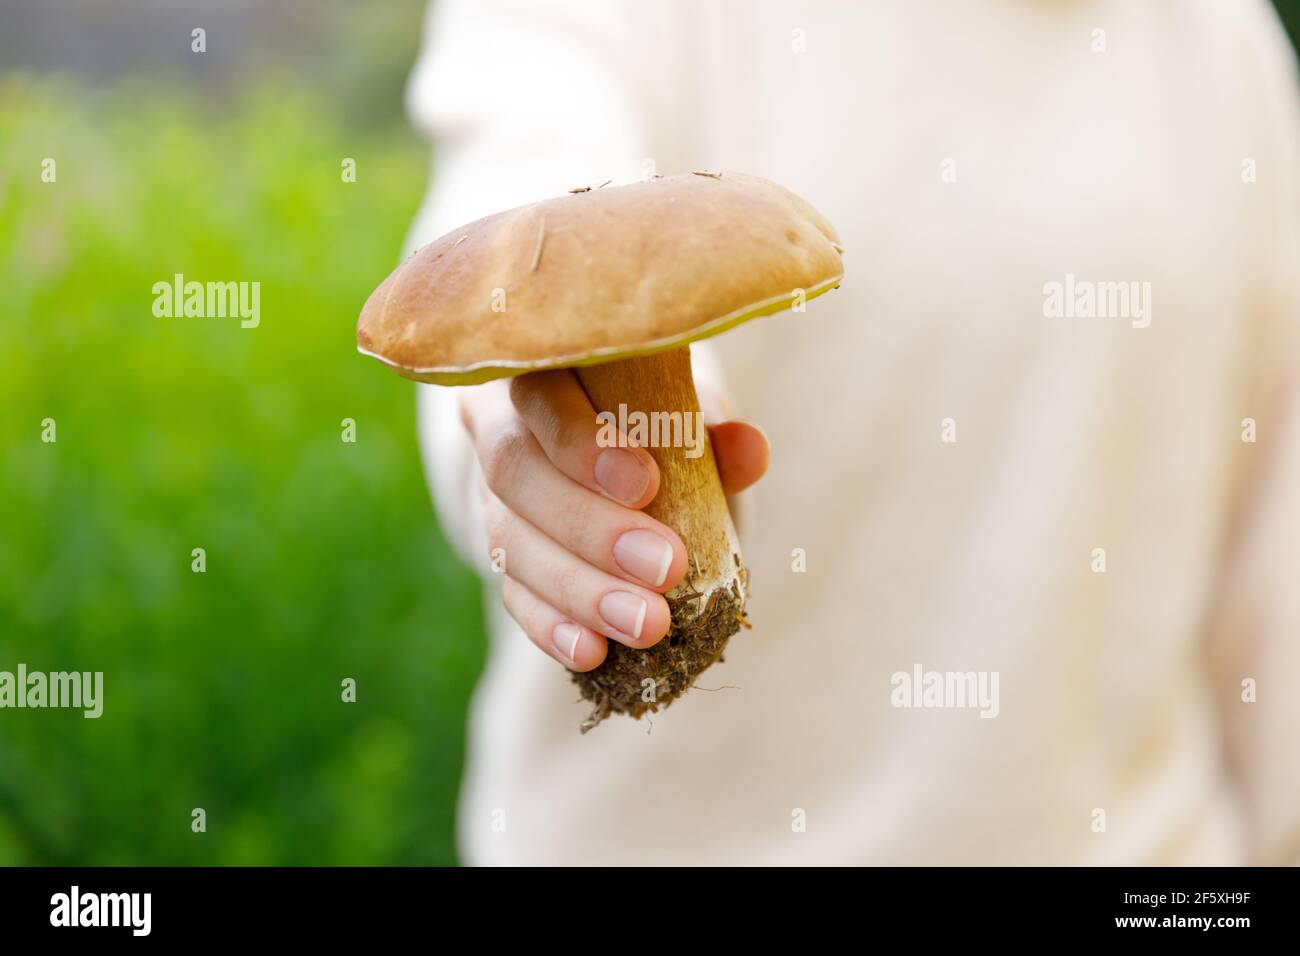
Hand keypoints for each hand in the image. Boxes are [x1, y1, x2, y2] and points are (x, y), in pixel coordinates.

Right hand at [458, 367, 768, 670]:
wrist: (610, 447)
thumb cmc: (650, 411)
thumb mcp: (680, 406)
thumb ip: (709, 427)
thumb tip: (751, 449)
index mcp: (536, 369)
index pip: (537, 394)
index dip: (581, 442)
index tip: (645, 484)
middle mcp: (495, 426)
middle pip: (515, 475)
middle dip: (591, 528)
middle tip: (665, 567)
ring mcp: (489, 496)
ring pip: (510, 543)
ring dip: (581, 590)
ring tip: (647, 624)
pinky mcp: (499, 557)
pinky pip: (512, 595)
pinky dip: (552, 628)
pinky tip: (593, 653)